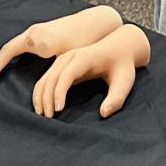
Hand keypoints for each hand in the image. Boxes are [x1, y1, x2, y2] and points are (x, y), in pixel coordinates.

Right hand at [0, 6, 122, 82]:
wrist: (99, 23)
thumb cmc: (85, 40)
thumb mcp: (67, 59)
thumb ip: (52, 74)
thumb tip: (40, 90)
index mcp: (37, 39)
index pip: (8, 51)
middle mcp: (35, 33)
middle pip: (9, 48)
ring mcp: (40, 30)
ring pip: (17, 45)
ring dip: (8, 58)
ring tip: (0, 72)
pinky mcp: (46, 32)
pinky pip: (24, 43)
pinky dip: (17, 54)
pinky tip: (19, 64)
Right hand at [31, 25, 150, 118]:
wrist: (119, 47)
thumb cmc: (122, 66)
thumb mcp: (124, 82)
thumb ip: (116, 98)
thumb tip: (103, 114)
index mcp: (85, 58)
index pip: (67, 74)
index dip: (60, 92)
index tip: (59, 110)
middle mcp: (71, 56)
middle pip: (52, 77)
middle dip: (47, 98)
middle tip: (49, 118)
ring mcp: (63, 59)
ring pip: (46, 78)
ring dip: (40, 96)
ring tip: (42, 115)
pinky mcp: (61, 65)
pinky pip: (46, 78)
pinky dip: (40, 92)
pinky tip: (41, 106)